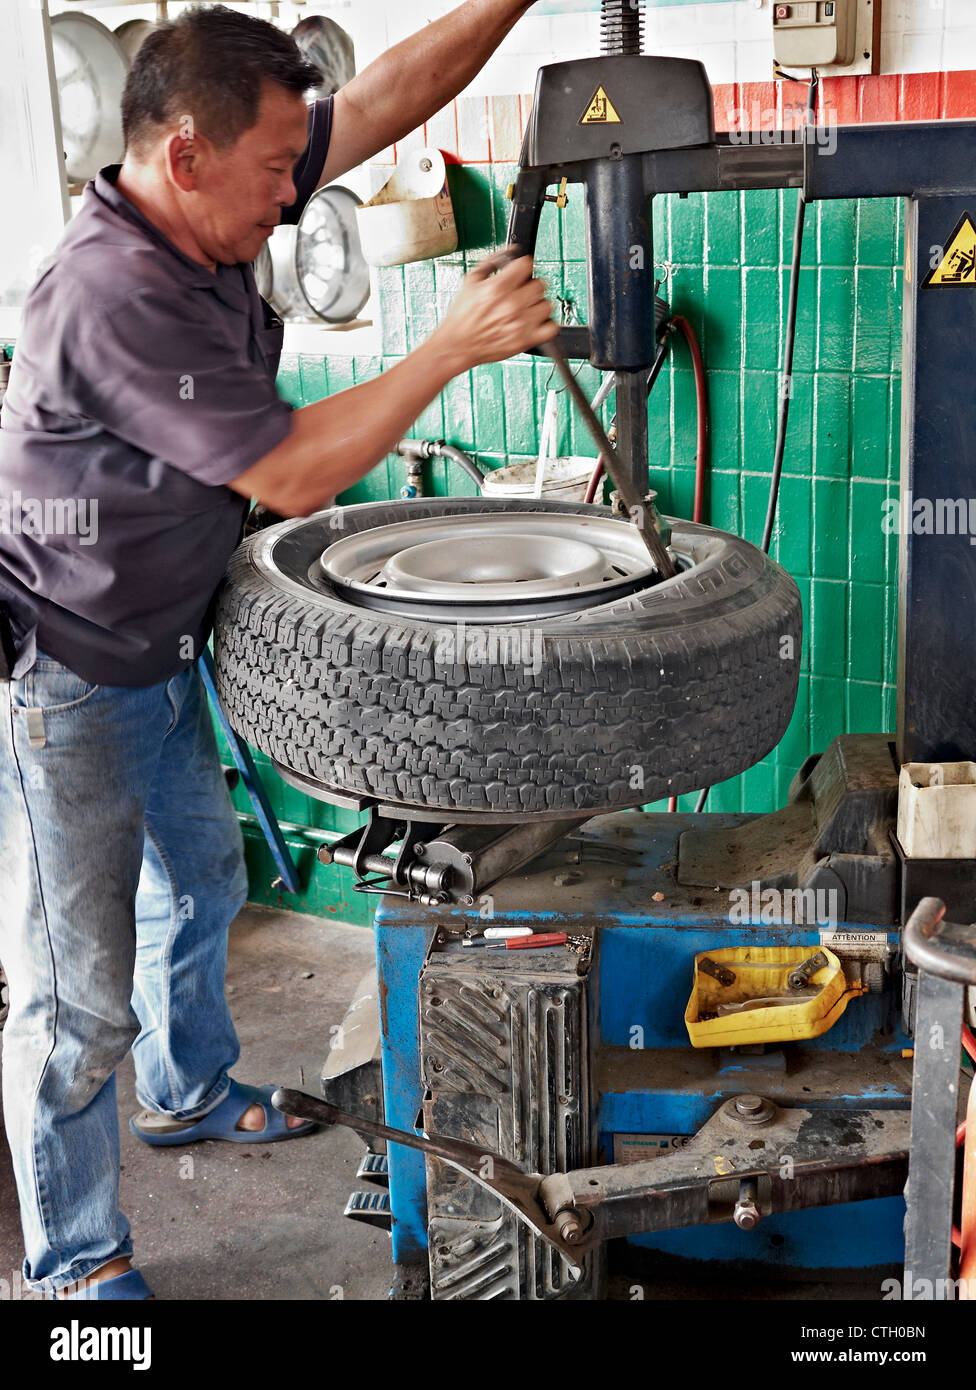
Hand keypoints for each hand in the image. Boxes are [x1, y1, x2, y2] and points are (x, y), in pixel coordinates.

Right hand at [434, 250, 558, 370]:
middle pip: (540, 284)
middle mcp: (511, 305)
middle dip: (531, 285)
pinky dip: (547, 324)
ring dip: (538, 305)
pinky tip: (535, 322)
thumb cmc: (462, 316)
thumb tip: (512, 250)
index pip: (527, 265)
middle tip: (522, 292)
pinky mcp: (525, 340)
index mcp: (498, 287)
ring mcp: (520, 324)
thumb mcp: (471, 280)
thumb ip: (492, 261)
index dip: (523, 267)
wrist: (457, 345)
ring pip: (547, 305)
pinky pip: (551, 328)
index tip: (520, 273)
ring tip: (526, 309)